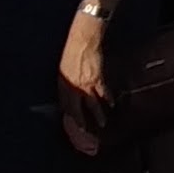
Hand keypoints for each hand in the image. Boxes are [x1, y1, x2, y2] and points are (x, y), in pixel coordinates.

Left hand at [55, 19, 108, 154]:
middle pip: (77, 109)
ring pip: (92, 104)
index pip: (65, 105)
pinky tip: (111, 104)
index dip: (69, 115)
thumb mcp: (63, 68)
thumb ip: (66, 82)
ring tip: (102, 124)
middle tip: (85, 132)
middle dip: (81, 122)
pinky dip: (107, 99)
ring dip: (97, 115)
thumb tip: (70, 92)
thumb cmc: (71, 52)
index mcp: (63, 84)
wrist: (82, 40)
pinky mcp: (97, 79)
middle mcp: (74, 87)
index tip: (72, 123)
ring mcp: (86, 84)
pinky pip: (103, 93)